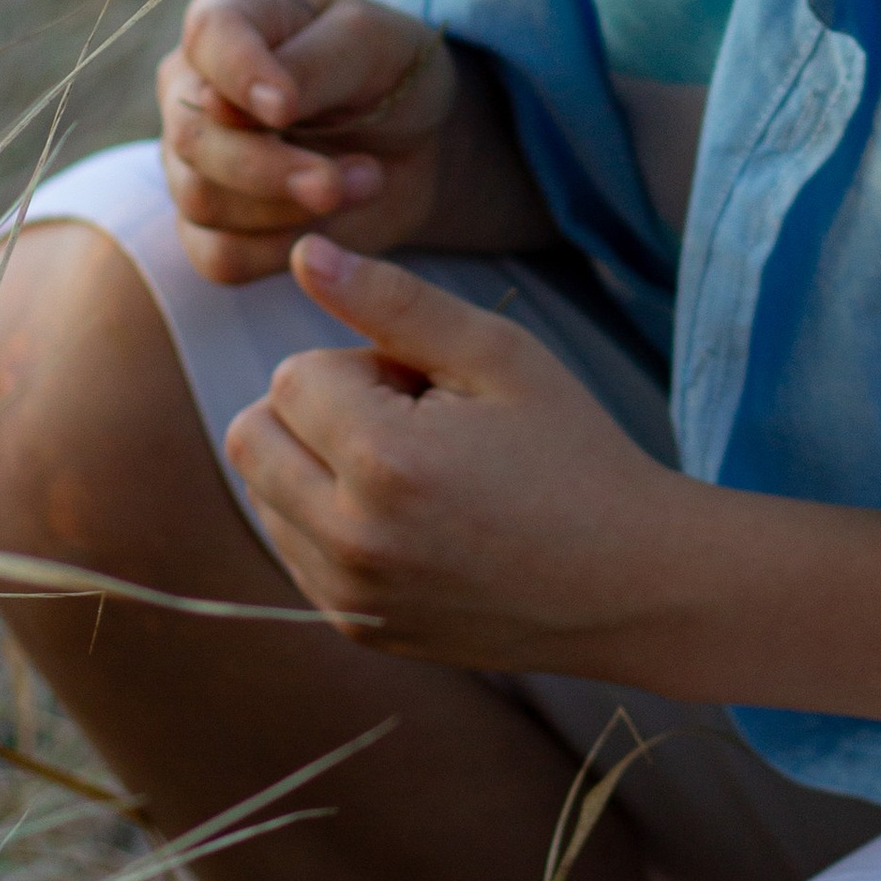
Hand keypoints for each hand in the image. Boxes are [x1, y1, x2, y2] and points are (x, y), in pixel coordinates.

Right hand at [158, 0, 460, 282]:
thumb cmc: (389, 71)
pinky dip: (281, 252)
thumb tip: (252, 105)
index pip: (210, 35)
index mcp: (229, 21)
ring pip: (204, 202)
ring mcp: (191, 161)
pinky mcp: (210, 226)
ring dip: (293, 209)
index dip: (241, 74)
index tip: (286, 109)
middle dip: (274, 169)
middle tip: (348, 179)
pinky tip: (331, 229)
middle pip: (196, 138)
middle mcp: (191, 89)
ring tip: (367, 182)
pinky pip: (219, 257)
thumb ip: (315, 64)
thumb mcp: (374, 45)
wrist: (416, 139)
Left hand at [224, 237, 686, 668]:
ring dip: (317, 468)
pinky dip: (331, 521)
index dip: (363, 366)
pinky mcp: (354, 628)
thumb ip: (393, 301)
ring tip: (415, 474)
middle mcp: (349, 540)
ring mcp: (347, 596)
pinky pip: (293, 550)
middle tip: (413, 425)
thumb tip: (302, 252)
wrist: (627, 583)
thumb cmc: (573, 453)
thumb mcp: (499, 356)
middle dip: (319, 412)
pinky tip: (413, 520)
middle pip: (253, 434)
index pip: (293, 375)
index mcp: (383, 463)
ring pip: (263, 494)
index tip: (432, 392)